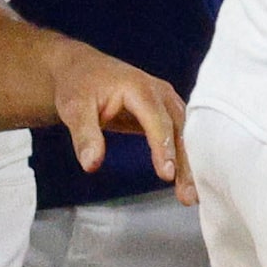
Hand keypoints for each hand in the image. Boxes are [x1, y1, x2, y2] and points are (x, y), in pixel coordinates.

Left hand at [44, 37, 192, 204]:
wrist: (83, 70)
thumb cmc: (79, 87)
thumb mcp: (75, 108)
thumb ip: (85, 135)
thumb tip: (91, 165)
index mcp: (139, 87)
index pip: (157, 120)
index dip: (163, 146)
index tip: (167, 174)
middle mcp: (160, 93)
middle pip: (179, 129)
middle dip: (185, 163)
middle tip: (189, 196)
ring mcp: (167, 102)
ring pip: (185, 135)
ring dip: (190, 164)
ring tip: (191, 196)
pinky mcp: (167, 114)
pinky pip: (182, 136)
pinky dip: (186, 158)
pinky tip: (187, 181)